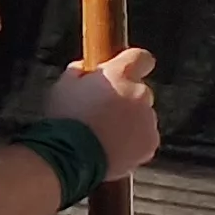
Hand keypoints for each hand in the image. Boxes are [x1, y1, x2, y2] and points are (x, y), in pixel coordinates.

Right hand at [47, 48, 162, 177]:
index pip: (141, 58)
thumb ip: (81, 70)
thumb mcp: (64, 84)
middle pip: (139, 91)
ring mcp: (148, 120)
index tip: (128, 70)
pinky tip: (112, 146)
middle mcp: (140, 93)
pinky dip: (134, 142)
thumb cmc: (65, 119)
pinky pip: (145, 138)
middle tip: (103, 111)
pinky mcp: (150, 143)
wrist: (70, 157)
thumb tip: (87, 68)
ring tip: (104, 133)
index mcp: (120, 74)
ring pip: (143, 116)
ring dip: (130, 122)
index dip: (134, 63)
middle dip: (125, 98)